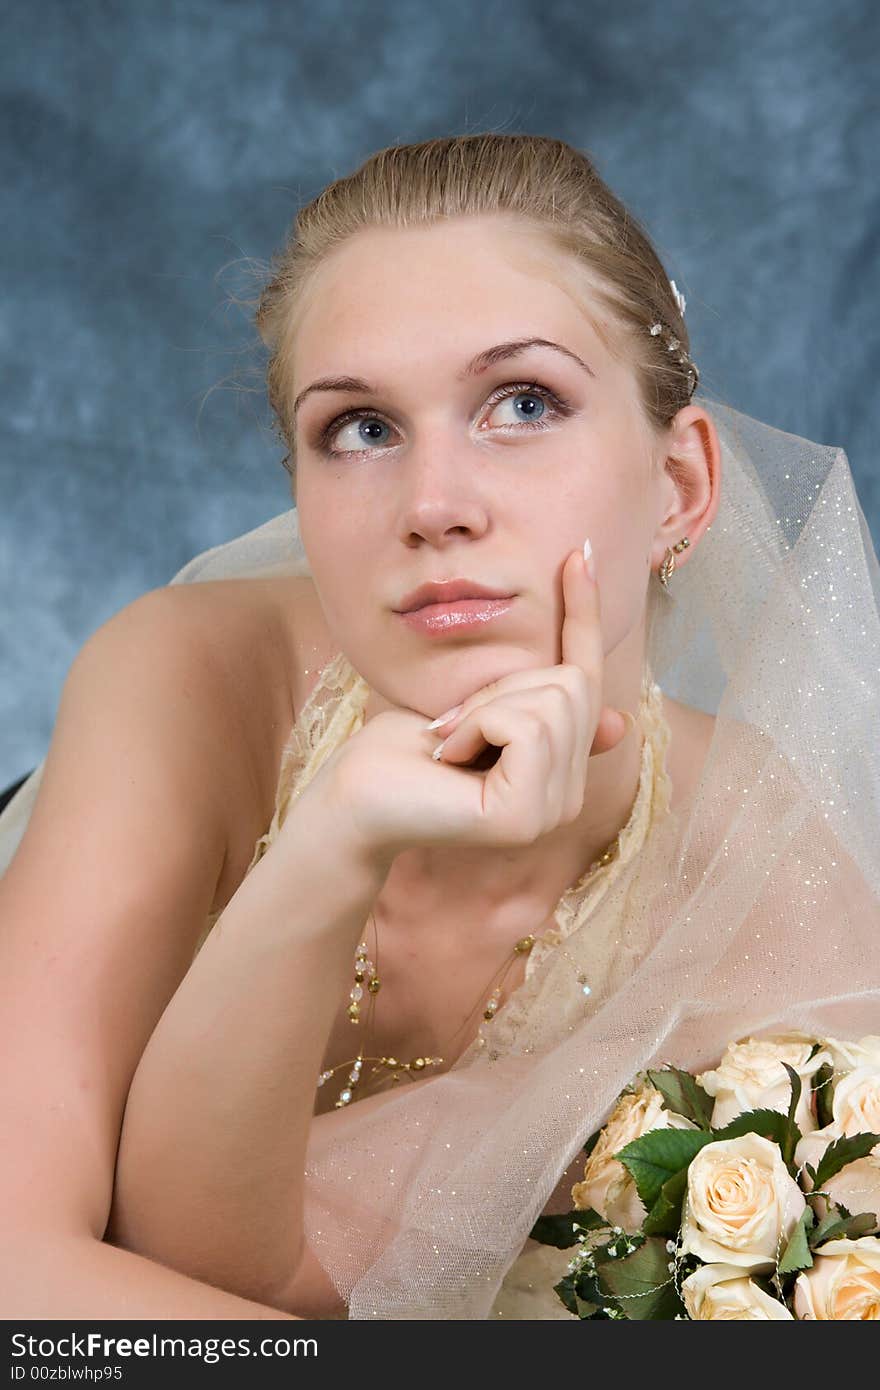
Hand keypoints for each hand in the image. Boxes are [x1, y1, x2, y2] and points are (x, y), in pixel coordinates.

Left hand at [282, 547, 631, 870]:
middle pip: (574, 683)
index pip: (587, 680)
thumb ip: (537, 706)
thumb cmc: (400, 749)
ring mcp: (552, 811)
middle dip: (504, 683)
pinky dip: (478, 725)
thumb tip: (621, 721)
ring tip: (447, 743)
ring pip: (553, 700)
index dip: (584, 613)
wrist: (351, 796)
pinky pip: (525, 726)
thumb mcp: (476, 707)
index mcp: (559, 769)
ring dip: (484, 706)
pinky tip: (449, 759)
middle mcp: (567, 795)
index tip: (581, 551)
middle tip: (448, 723)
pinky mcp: (527, 817)